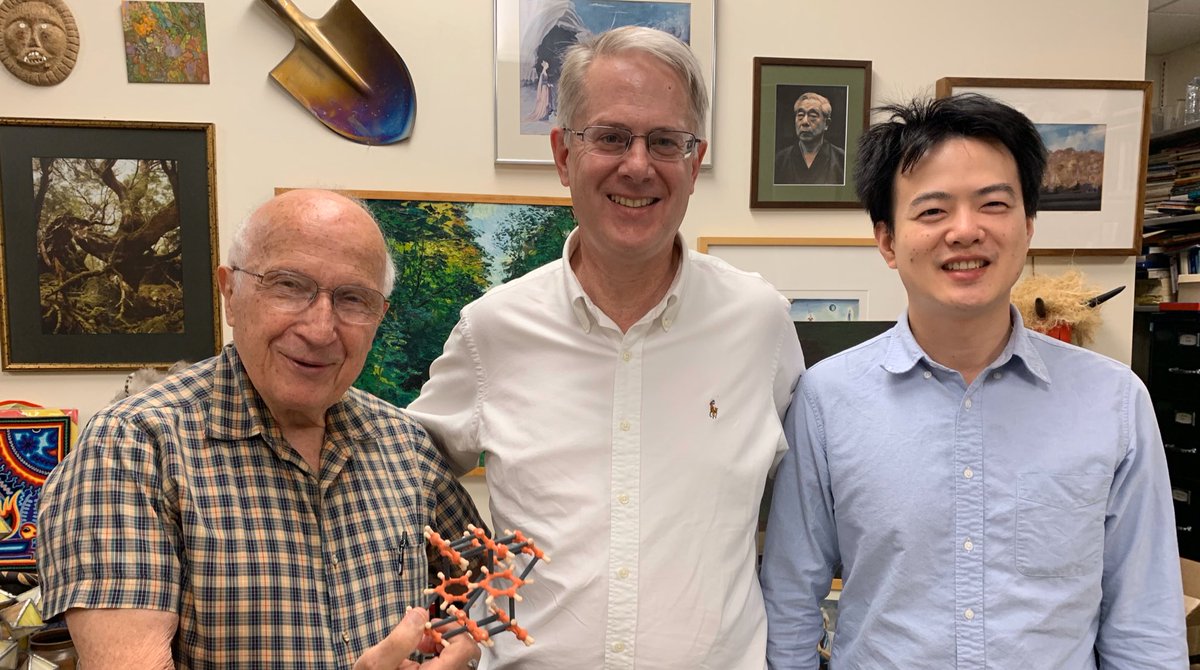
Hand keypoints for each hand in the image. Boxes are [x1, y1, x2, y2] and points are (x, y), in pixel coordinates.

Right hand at [354, 608, 481, 669]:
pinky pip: (456, 662)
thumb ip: (399, 639)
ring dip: (444, 643)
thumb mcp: (377, 662)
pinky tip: (422, 652)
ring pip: (464, 657)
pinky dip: (442, 652)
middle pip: (469, 653)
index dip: (451, 630)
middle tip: (424, 633)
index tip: (430, 626)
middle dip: (448, 636)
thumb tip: (421, 613)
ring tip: (420, 644)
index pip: (465, 649)